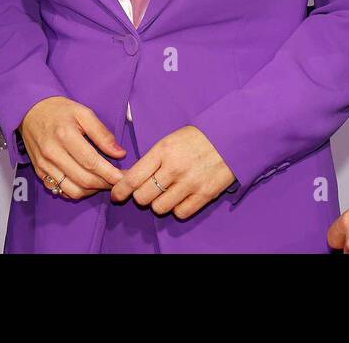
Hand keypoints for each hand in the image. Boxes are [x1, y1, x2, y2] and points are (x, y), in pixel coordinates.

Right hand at [20, 96, 125, 199]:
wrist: (29, 111)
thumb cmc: (59, 110)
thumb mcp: (83, 112)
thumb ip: (102, 134)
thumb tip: (119, 153)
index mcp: (65, 135)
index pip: (91, 162)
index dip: (109, 173)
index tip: (123, 177)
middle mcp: (53, 153)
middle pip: (83, 179)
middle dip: (104, 184)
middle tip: (118, 181)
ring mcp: (44, 165)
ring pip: (73, 190)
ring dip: (92, 191)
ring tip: (104, 183)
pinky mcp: (40, 172)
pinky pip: (61, 190)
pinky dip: (76, 191)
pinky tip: (86, 183)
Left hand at [110, 126, 235, 219]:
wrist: (232, 136)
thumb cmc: (197, 137)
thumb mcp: (170, 140)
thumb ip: (152, 159)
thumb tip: (131, 178)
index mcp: (163, 150)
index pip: (133, 178)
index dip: (120, 190)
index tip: (116, 194)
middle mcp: (175, 168)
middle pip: (143, 197)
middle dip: (140, 196)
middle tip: (144, 191)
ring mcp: (190, 183)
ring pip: (159, 207)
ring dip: (158, 203)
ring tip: (165, 193)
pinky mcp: (205, 194)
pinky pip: (180, 213)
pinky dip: (176, 209)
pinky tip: (179, 198)